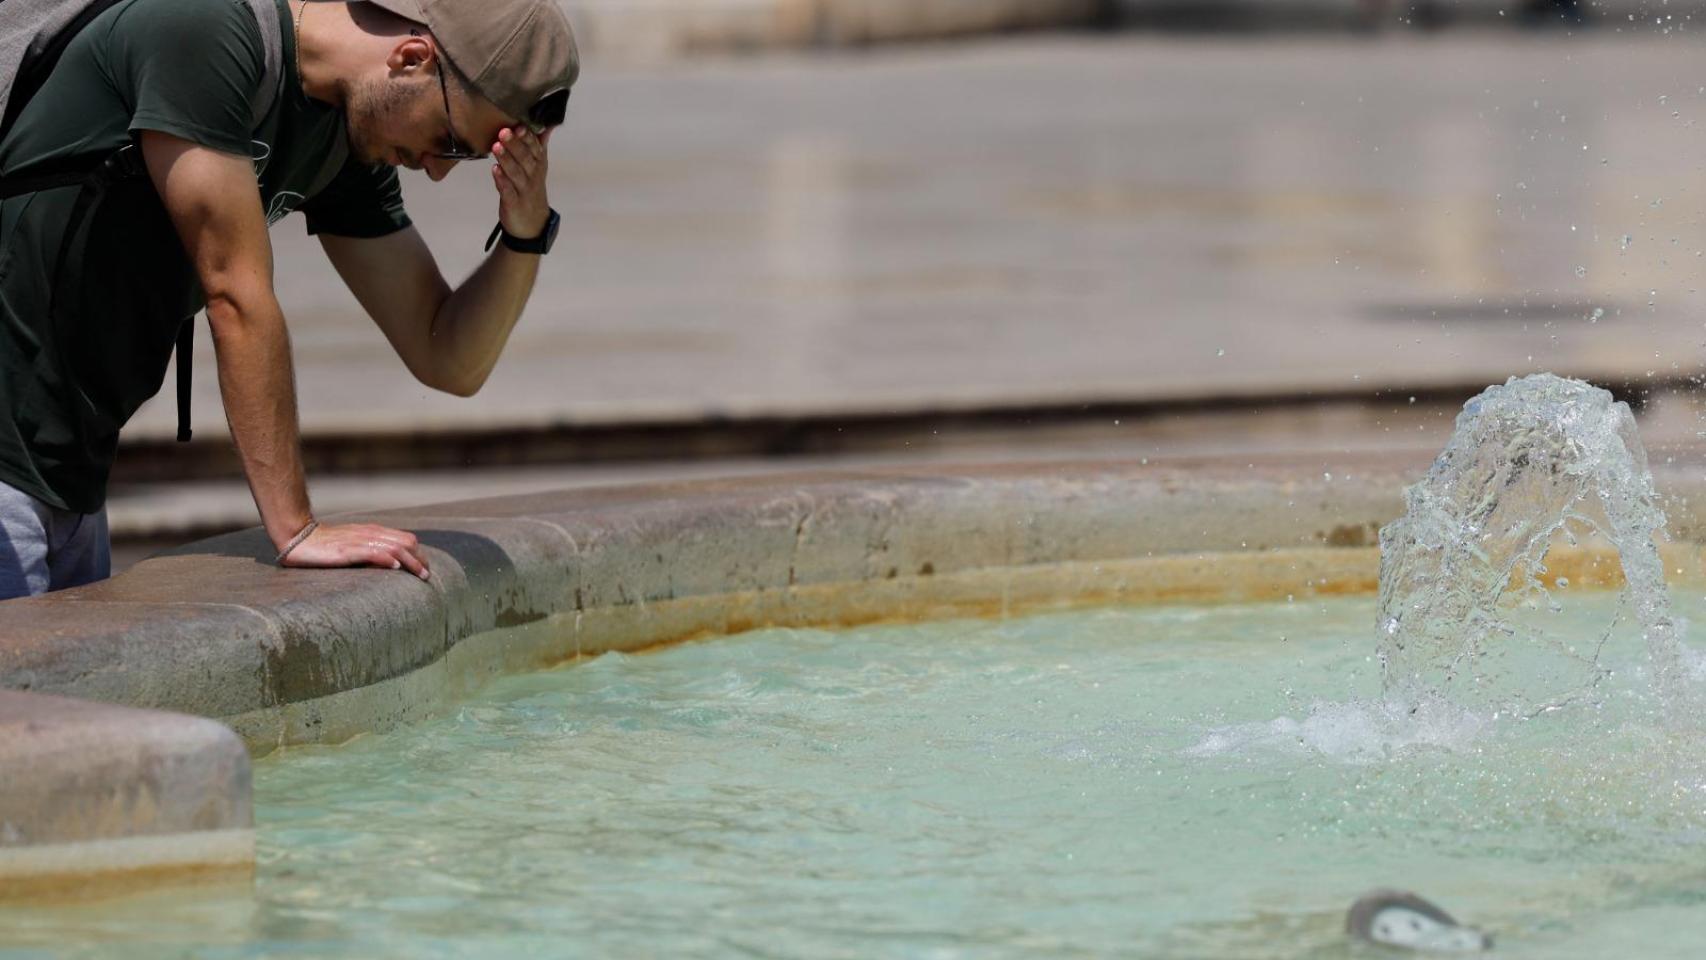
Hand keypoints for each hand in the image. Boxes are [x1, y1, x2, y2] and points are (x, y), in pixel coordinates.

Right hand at [279, 522, 431, 580]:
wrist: (299, 537)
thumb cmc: (326, 544)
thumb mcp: (354, 545)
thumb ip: (371, 551)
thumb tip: (392, 564)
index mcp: (373, 532)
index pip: (406, 538)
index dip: (420, 553)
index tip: (425, 569)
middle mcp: (370, 534)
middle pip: (406, 542)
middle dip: (421, 559)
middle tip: (426, 576)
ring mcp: (359, 541)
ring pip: (394, 547)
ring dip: (411, 562)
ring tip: (421, 575)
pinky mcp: (347, 550)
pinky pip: (371, 552)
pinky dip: (386, 558)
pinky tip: (395, 567)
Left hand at [490, 126, 551, 239]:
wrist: (532, 224)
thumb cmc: (531, 189)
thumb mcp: (538, 166)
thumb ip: (539, 144)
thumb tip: (548, 124)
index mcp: (538, 165)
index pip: (535, 148)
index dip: (527, 137)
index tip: (519, 125)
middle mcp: (533, 176)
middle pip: (525, 159)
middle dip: (515, 145)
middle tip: (504, 131)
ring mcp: (524, 190)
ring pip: (515, 173)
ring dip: (506, 159)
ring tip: (496, 146)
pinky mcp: (514, 203)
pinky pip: (507, 190)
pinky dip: (501, 181)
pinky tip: (494, 170)